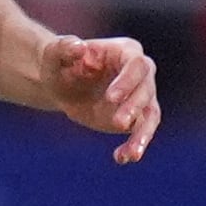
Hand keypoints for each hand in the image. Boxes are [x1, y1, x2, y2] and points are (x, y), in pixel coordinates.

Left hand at [43, 33, 159, 162]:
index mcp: (124, 51)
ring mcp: (141, 96)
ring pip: (151, 115)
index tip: (111, 97)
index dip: (127, 81)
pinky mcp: (136, 118)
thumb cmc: (59, 64)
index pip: (136, 64)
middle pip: (146, 89)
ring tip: (133, 154)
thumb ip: (64, 47)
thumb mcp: (54, 54)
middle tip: (118, 123)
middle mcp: (140, 73)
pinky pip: (141, 132)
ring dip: (144, 134)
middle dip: (134, 107)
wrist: (61, 85)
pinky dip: (134, 146)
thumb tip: (79, 47)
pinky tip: (122, 158)